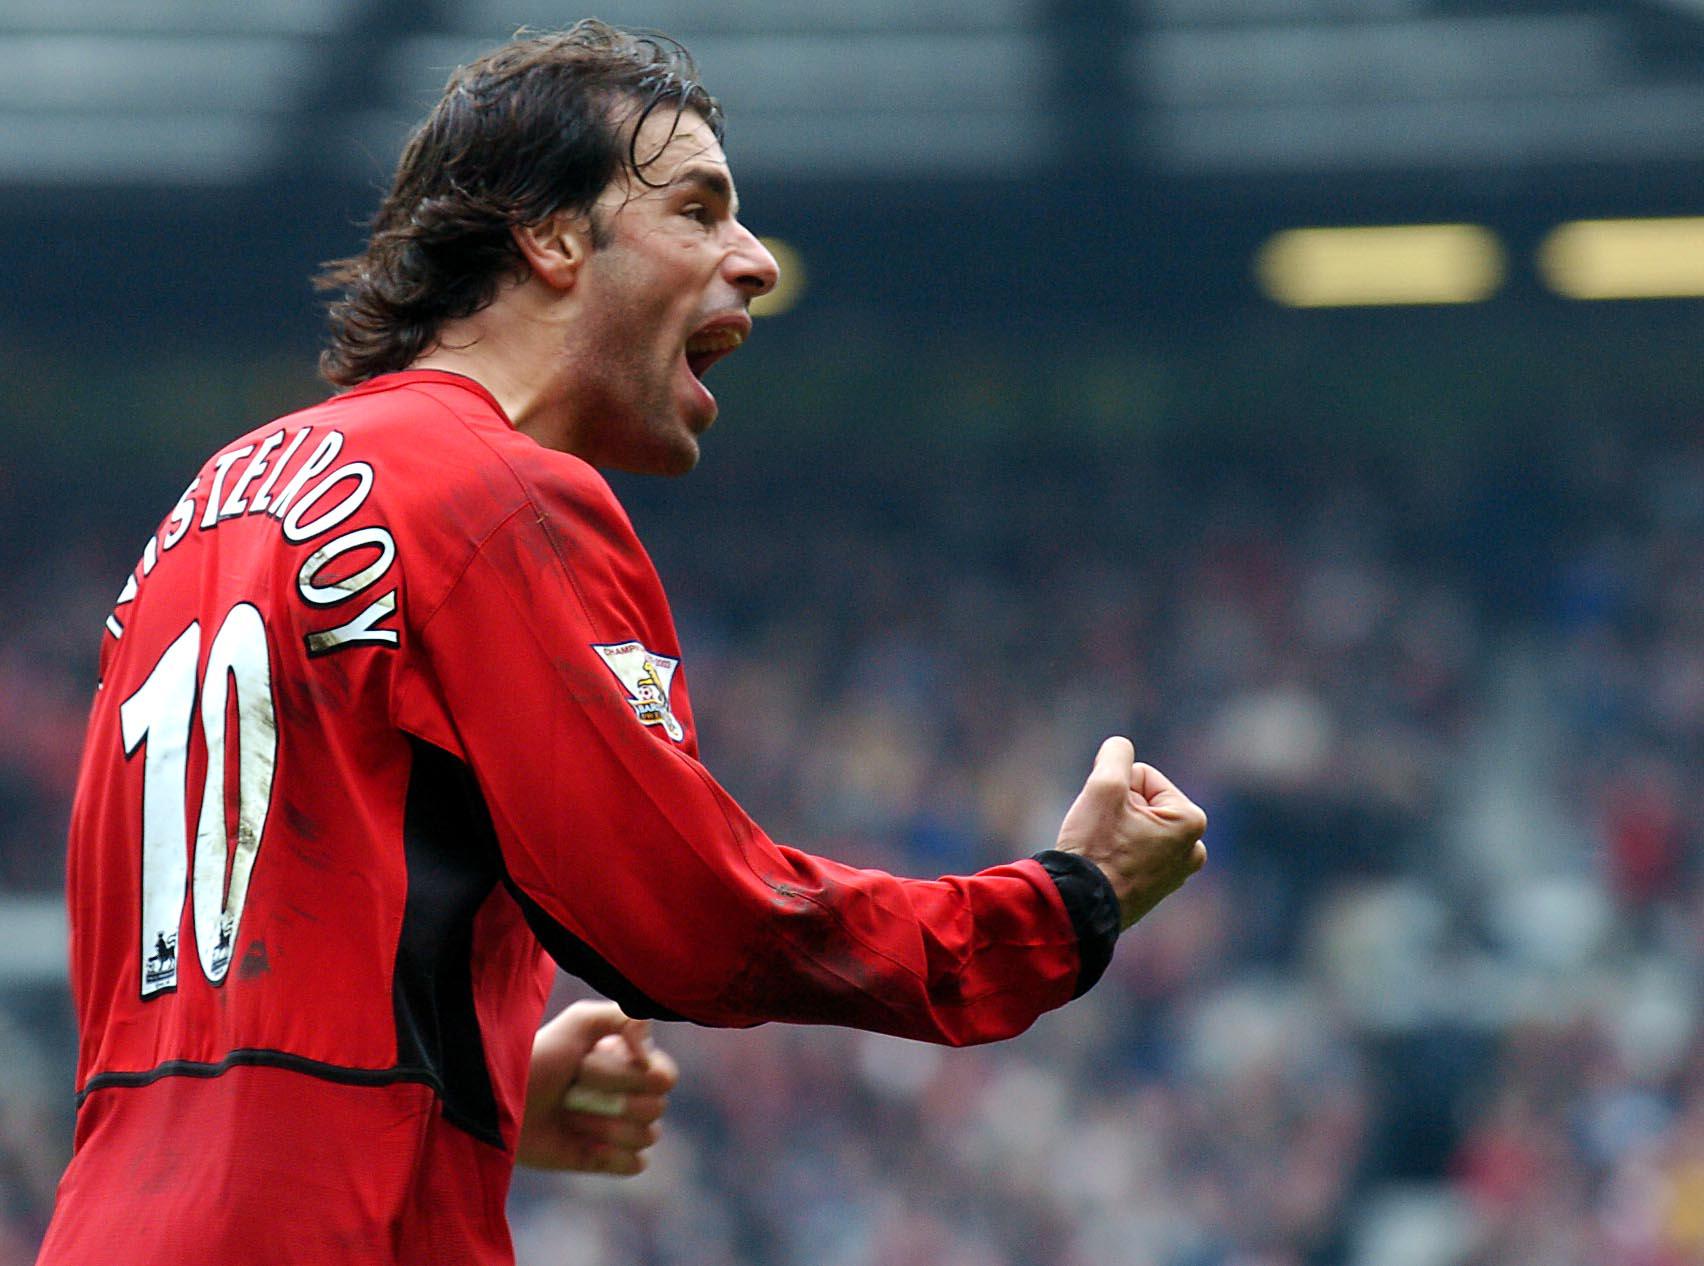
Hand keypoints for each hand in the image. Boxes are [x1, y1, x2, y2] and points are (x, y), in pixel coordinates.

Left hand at [517, 1000, 679, 1173]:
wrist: (503, 1103)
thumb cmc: (539, 1057)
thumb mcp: (580, 1021)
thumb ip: (629, 1017)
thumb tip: (651, 1060)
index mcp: (634, 1060)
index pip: (664, 1077)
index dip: (626, 1076)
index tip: (584, 1065)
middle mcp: (634, 1092)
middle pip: (656, 1108)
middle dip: (609, 1100)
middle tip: (571, 1092)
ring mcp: (622, 1127)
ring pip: (647, 1136)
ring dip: (603, 1127)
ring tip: (570, 1118)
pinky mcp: (607, 1158)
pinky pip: (636, 1164)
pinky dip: (611, 1156)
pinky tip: (583, 1146)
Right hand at [1055, 736, 1206, 929]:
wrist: (1077, 907)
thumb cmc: (1095, 849)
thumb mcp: (1103, 787)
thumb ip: (1116, 754)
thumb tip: (1120, 748)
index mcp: (1191, 821)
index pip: (1142, 776)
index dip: (1115, 789)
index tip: (1105, 818)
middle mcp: (1193, 848)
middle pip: (1143, 801)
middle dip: (1118, 810)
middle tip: (1103, 836)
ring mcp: (1176, 872)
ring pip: (1136, 825)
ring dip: (1116, 830)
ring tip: (1104, 853)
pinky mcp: (1157, 888)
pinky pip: (1134, 850)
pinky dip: (1117, 852)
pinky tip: (1107, 869)